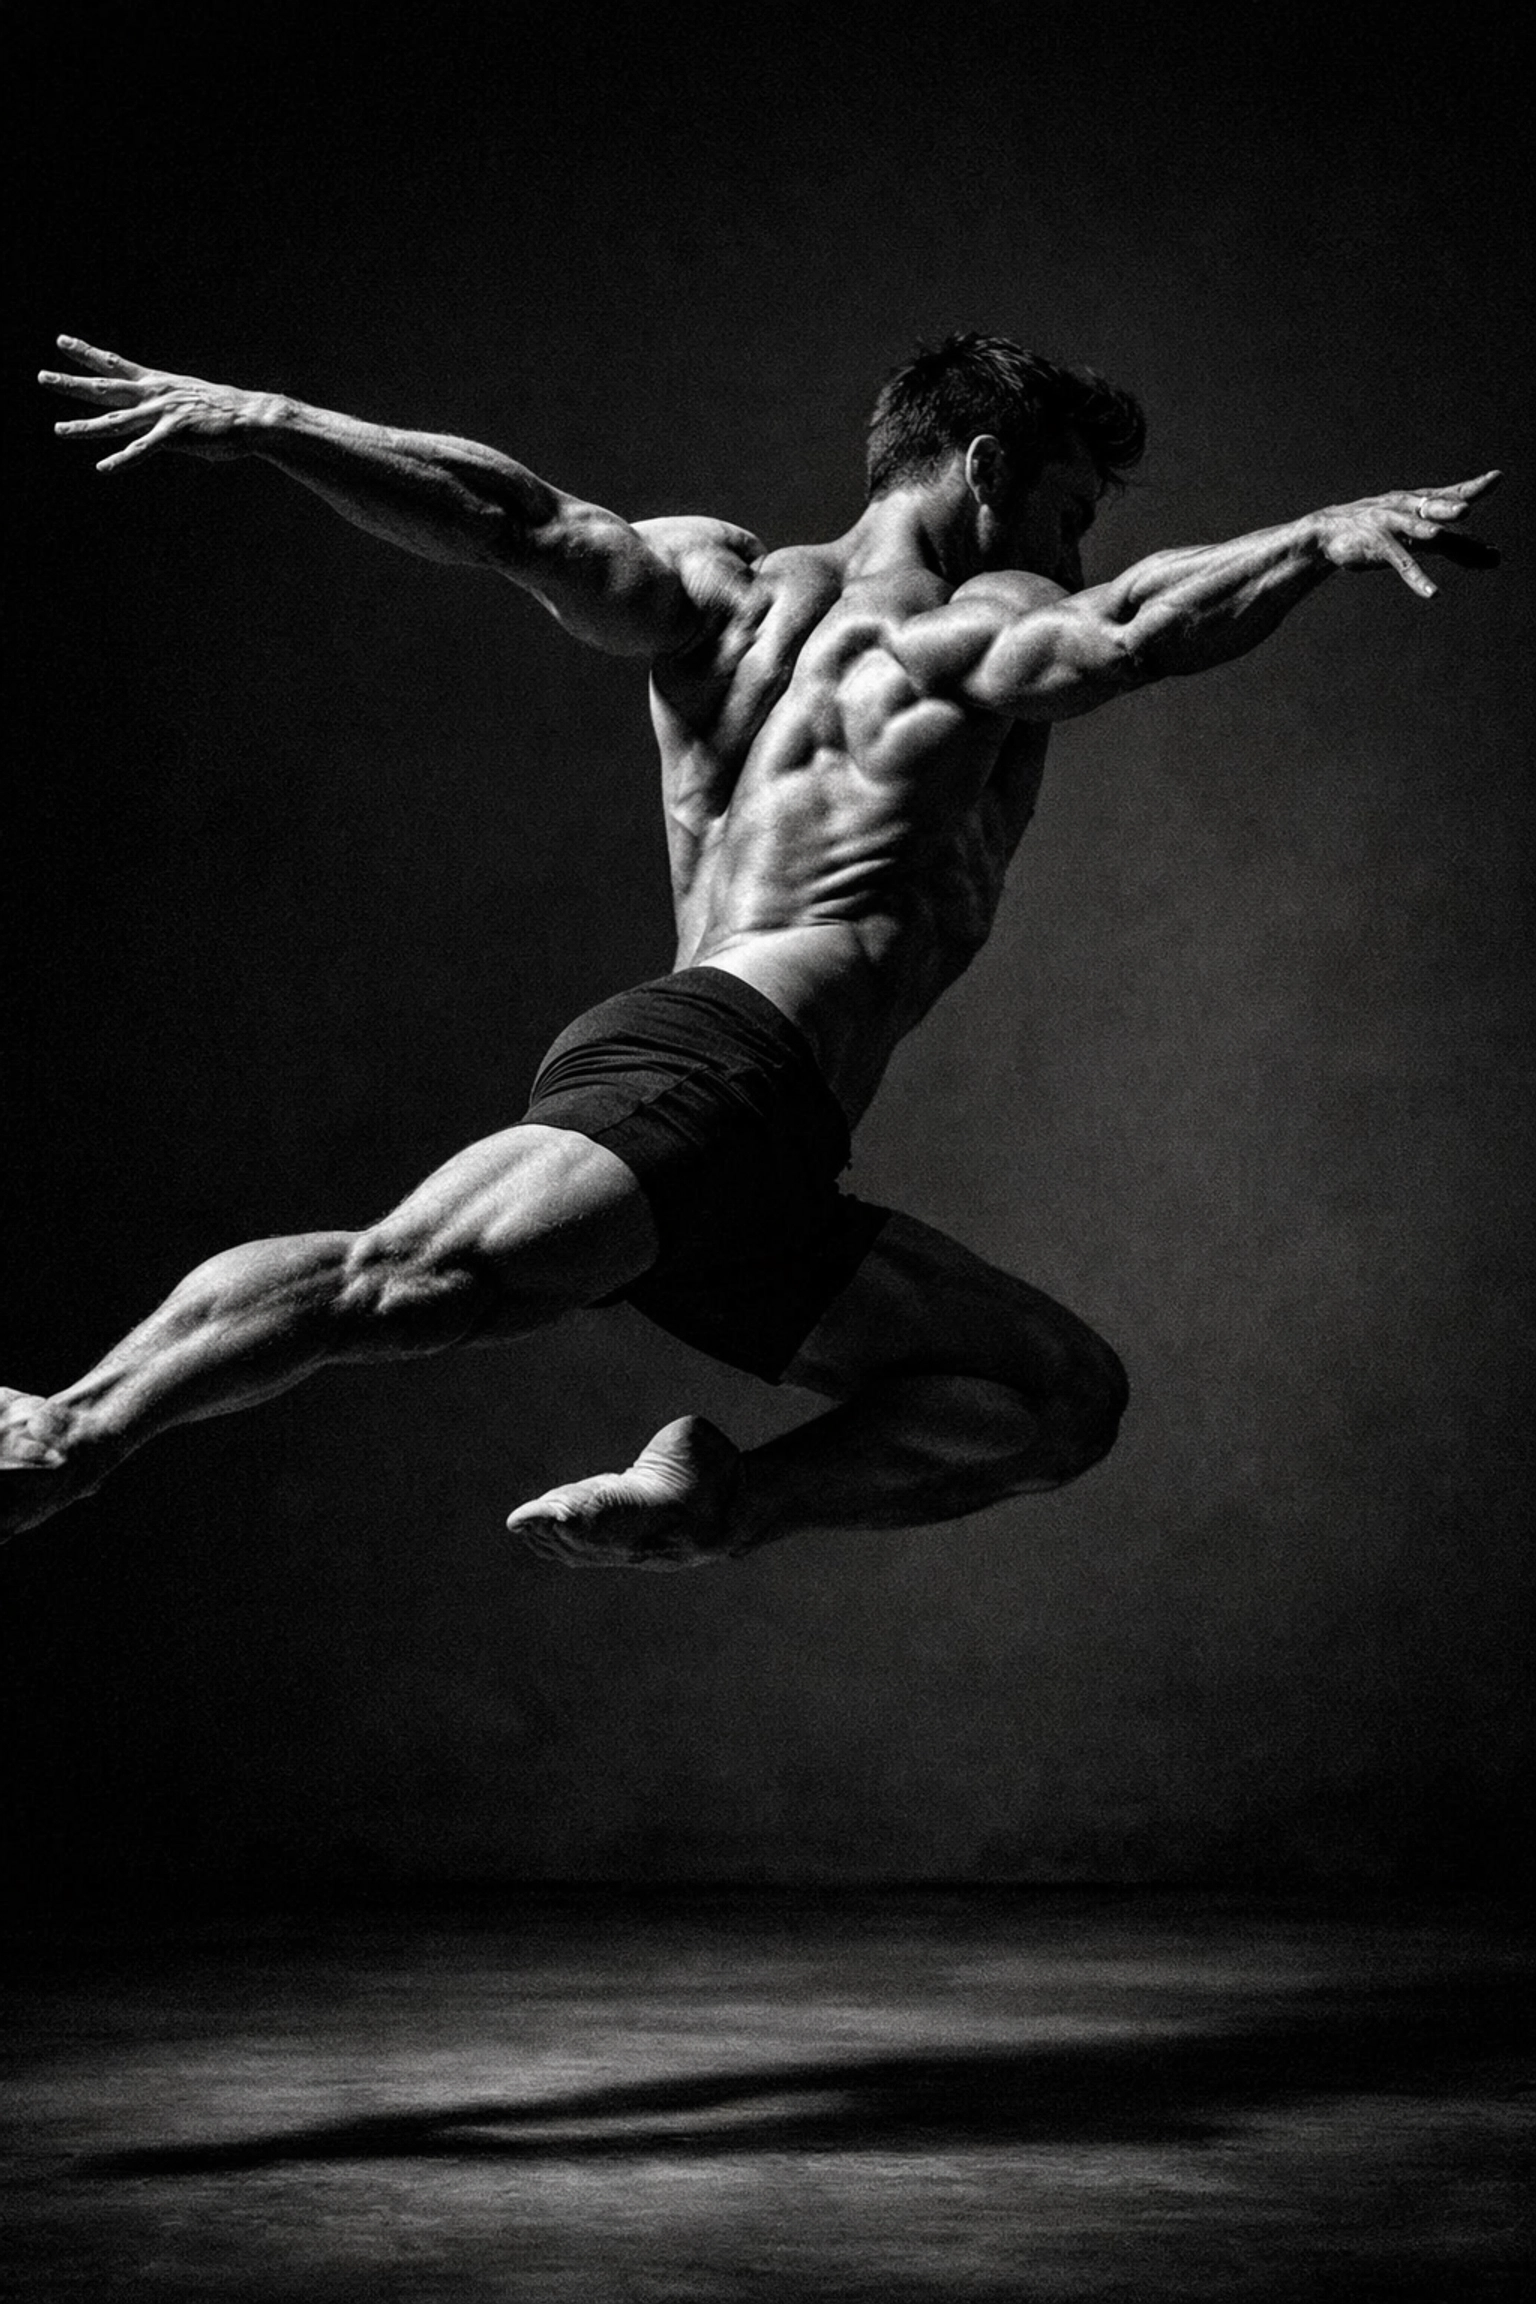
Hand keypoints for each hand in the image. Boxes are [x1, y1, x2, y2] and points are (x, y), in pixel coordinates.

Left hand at [40, 336, 263, 471]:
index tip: (62, 341)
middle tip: (42, 377)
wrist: (253, 417)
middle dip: (71, 383)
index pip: (115, 364)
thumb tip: (158, 428)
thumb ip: (165, 416)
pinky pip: (144, 449)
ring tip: (59, 430)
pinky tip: (104, 467)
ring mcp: (163, 413)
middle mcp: (154, 394)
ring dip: (86, 427)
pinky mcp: (176, 434)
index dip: (87, 353)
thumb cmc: (226, 416)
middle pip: (105, 388)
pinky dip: (123, 459)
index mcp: (157, 384)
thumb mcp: (189, 407)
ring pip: (116, 421)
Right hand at [1316, 472, 1500, 598]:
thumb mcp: (1420, 533)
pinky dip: (1418, 579)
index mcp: (1420, 501)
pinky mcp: (1378, 547)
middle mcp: (1408, 508)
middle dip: (1450, 508)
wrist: (1330, 532)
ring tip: (1441, 535)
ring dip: (1429, 532)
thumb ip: (1457, 545)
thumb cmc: (1381, 531)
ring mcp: (1391, 526)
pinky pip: (1402, 564)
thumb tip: (1495, 556)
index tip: (1496, 478)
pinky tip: (1433, 593)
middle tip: (1466, 510)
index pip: (1452, 492)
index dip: (1473, 486)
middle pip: (1435, 507)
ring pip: (1415, 530)